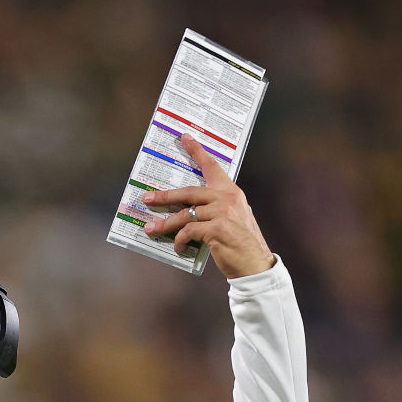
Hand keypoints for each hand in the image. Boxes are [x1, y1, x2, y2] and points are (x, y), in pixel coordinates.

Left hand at [141, 133, 275, 277]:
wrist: (255, 264)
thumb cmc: (241, 242)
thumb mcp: (233, 217)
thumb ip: (215, 208)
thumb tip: (188, 209)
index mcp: (230, 192)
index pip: (212, 167)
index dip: (197, 151)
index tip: (185, 138)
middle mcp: (226, 198)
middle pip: (188, 192)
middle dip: (164, 197)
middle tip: (147, 198)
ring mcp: (222, 213)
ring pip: (184, 215)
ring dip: (165, 224)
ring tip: (151, 229)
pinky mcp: (216, 230)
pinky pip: (188, 232)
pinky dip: (179, 240)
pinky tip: (178, 247)